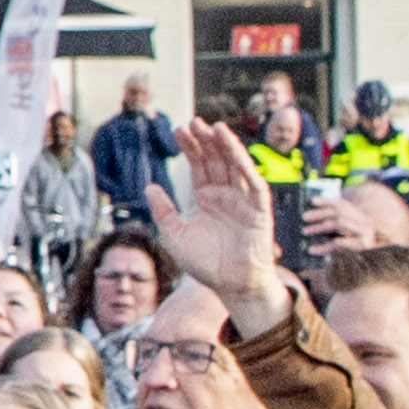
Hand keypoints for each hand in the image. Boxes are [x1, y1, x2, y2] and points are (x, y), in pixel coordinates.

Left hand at [151, 127, 282, 329]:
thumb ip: (163, 211)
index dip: (191, 147)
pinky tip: (234, 152)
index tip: (179, 130)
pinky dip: (246, 167)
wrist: (231, 286)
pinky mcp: (259, 210)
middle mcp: (226, 194)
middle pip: (216, 160)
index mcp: (207, 197)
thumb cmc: (206, 264)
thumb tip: (149, 187)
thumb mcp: (175, 236)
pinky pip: (254, 184)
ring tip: (214, 128)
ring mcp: (244, 200)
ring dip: (227, 147)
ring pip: (236, 166)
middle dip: (206, 141)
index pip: (199, 165)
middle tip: (194, 122)